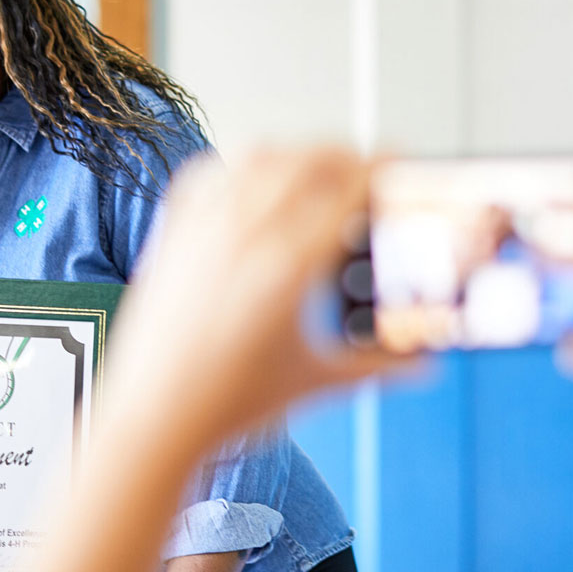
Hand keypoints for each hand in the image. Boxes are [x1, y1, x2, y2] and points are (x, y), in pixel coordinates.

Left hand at [108, 149, 399, 451]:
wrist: (152, 417)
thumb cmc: (220, 405)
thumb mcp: (314, 381)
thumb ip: (377, 364)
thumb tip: (420, 362)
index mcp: (286, 268)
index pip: (346, 189)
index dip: (380, 169)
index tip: (399, 164)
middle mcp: (242, 236)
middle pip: (306, 160)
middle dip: (346, 157)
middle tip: (368, 172)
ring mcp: (203, 228)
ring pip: (258, 157)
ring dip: (298, 153)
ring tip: (319, 173)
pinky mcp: (173, 234)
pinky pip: (209, 173)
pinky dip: (242, 164)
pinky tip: (256, 180)